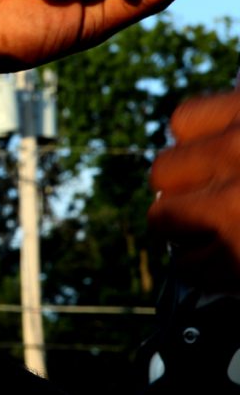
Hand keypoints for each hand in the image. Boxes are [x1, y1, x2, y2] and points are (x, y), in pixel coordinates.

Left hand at [149, 91, 239, 287]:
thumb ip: (233, 134)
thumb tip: (198, 143)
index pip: (182, 123)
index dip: (193, 146)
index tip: (207, 160)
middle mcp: (237, 151)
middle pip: (162, 172)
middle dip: (182, 193)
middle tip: (211, 205)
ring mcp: (233, 203)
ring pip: (163, 220)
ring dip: (187, 233)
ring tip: (221, 236)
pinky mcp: (234, 254)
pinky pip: (190, 266)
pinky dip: (210, 271)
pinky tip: (234, 265)